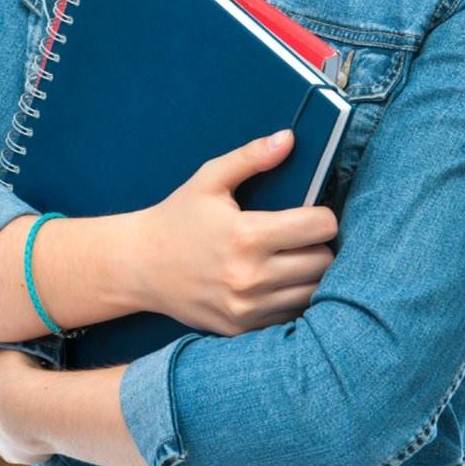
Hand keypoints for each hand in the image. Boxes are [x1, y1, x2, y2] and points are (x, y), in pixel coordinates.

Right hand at [137, 128, 339, 336]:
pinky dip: (292, 298)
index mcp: (246, 235)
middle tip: (300, 236)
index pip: (321, 227)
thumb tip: (289, 138)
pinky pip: (293, 315)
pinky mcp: (244, 327)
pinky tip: (275, 281)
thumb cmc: (177, 218)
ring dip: (309, 274)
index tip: (309, 213)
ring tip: (290, 258)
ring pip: (315, 292)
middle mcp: (251, 276)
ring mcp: (248, 307)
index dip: (321, 215)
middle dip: (318, 245)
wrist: (138, 265)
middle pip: (325, 262)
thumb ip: (251, 157)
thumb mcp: (208, 180)